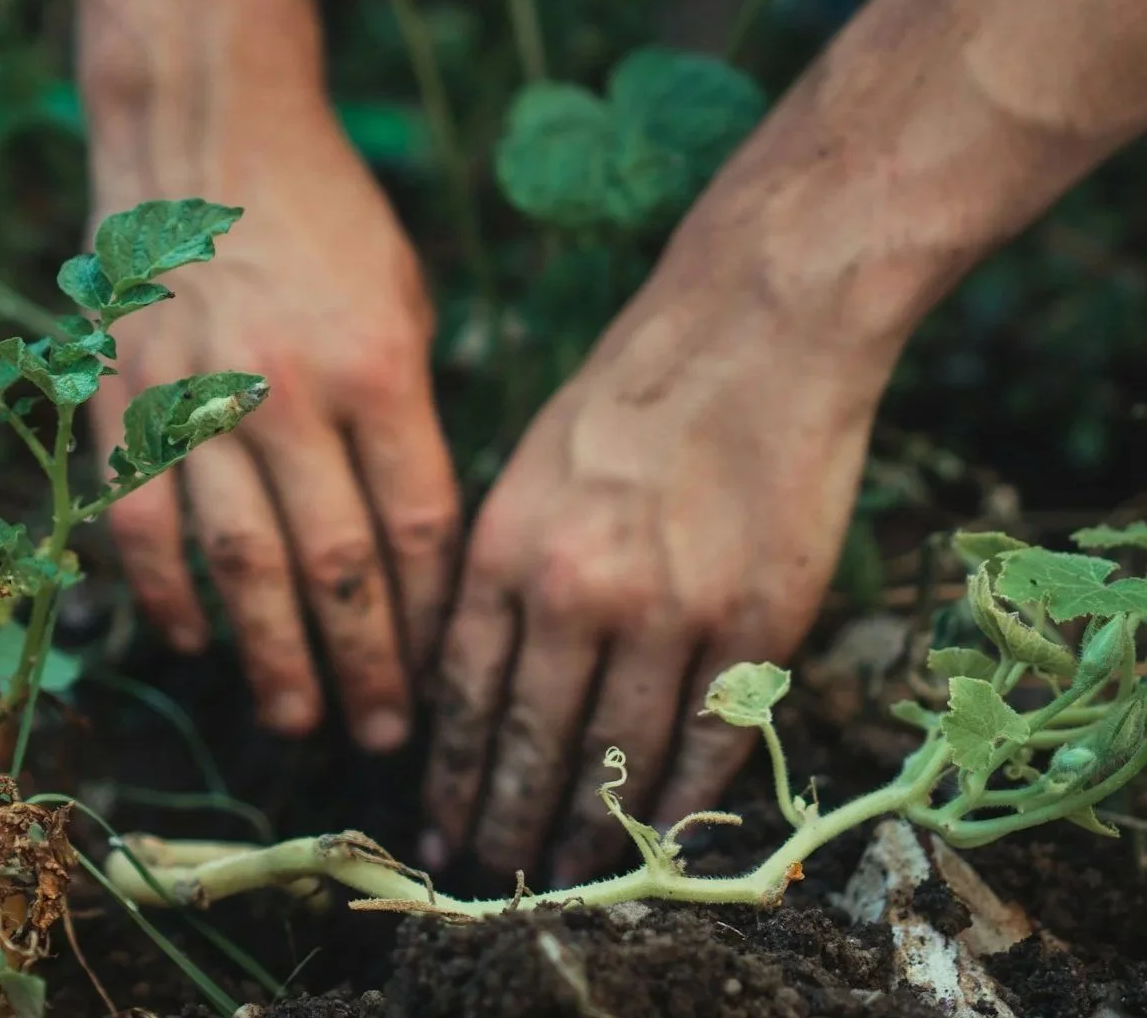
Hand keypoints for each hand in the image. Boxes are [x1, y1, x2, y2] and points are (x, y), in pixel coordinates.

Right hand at [88, 109, 459, 750]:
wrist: (212, 137)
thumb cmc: (332, 221)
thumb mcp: (407, 301)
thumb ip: (412, 414)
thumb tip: (417, 530)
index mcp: (381, 370)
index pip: (418, 526)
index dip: (433, 613)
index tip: (445, 669)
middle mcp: (292, 395)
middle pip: (338, 565)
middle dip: (367, 663)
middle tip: (382, 736)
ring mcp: (201, 399)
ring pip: (241, 564)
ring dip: (271, 655)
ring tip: (299, 719)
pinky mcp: (129, 398)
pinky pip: (145, 521)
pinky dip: (169, 593)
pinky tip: (197, 643)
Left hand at [421, 243, 889, 884]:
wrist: (755, 326)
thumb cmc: (635, 386)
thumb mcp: (532, 462)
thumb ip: (503, 568)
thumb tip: (478, 672)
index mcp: (506, 545)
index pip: (464, 696)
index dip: (453, 775)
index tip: (443, 825)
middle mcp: (576, 590)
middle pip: (531, 743)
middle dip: (506, 821)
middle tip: (493, 872)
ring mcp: (671, 612)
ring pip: (617, 760)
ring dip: (588, 829)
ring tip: (566, 872)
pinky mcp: (756, 622)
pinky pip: (709, 742)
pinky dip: (681, 802)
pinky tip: (660, 839)